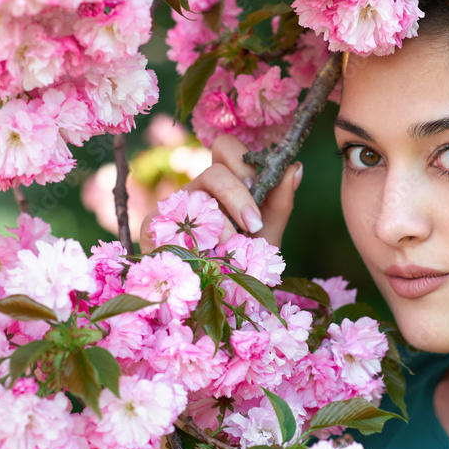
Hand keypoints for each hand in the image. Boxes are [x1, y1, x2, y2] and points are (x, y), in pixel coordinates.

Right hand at [138, 134, 302, 252]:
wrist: (214, 301)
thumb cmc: (241, 265)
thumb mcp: (266, 237)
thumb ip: (279, 204)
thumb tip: (295, 167)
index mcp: (225, 184)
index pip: (227, 148)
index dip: (243, 160)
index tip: (259, 186)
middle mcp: (199, 190)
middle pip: (214, 170)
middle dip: (237, 196)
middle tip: (252, 223)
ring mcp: (174, 207)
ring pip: (195, 198)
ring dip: (219, 227)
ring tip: (230, 251)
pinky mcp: (153, 226)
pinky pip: (166, 220)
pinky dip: (191, 242)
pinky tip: (202, 257)